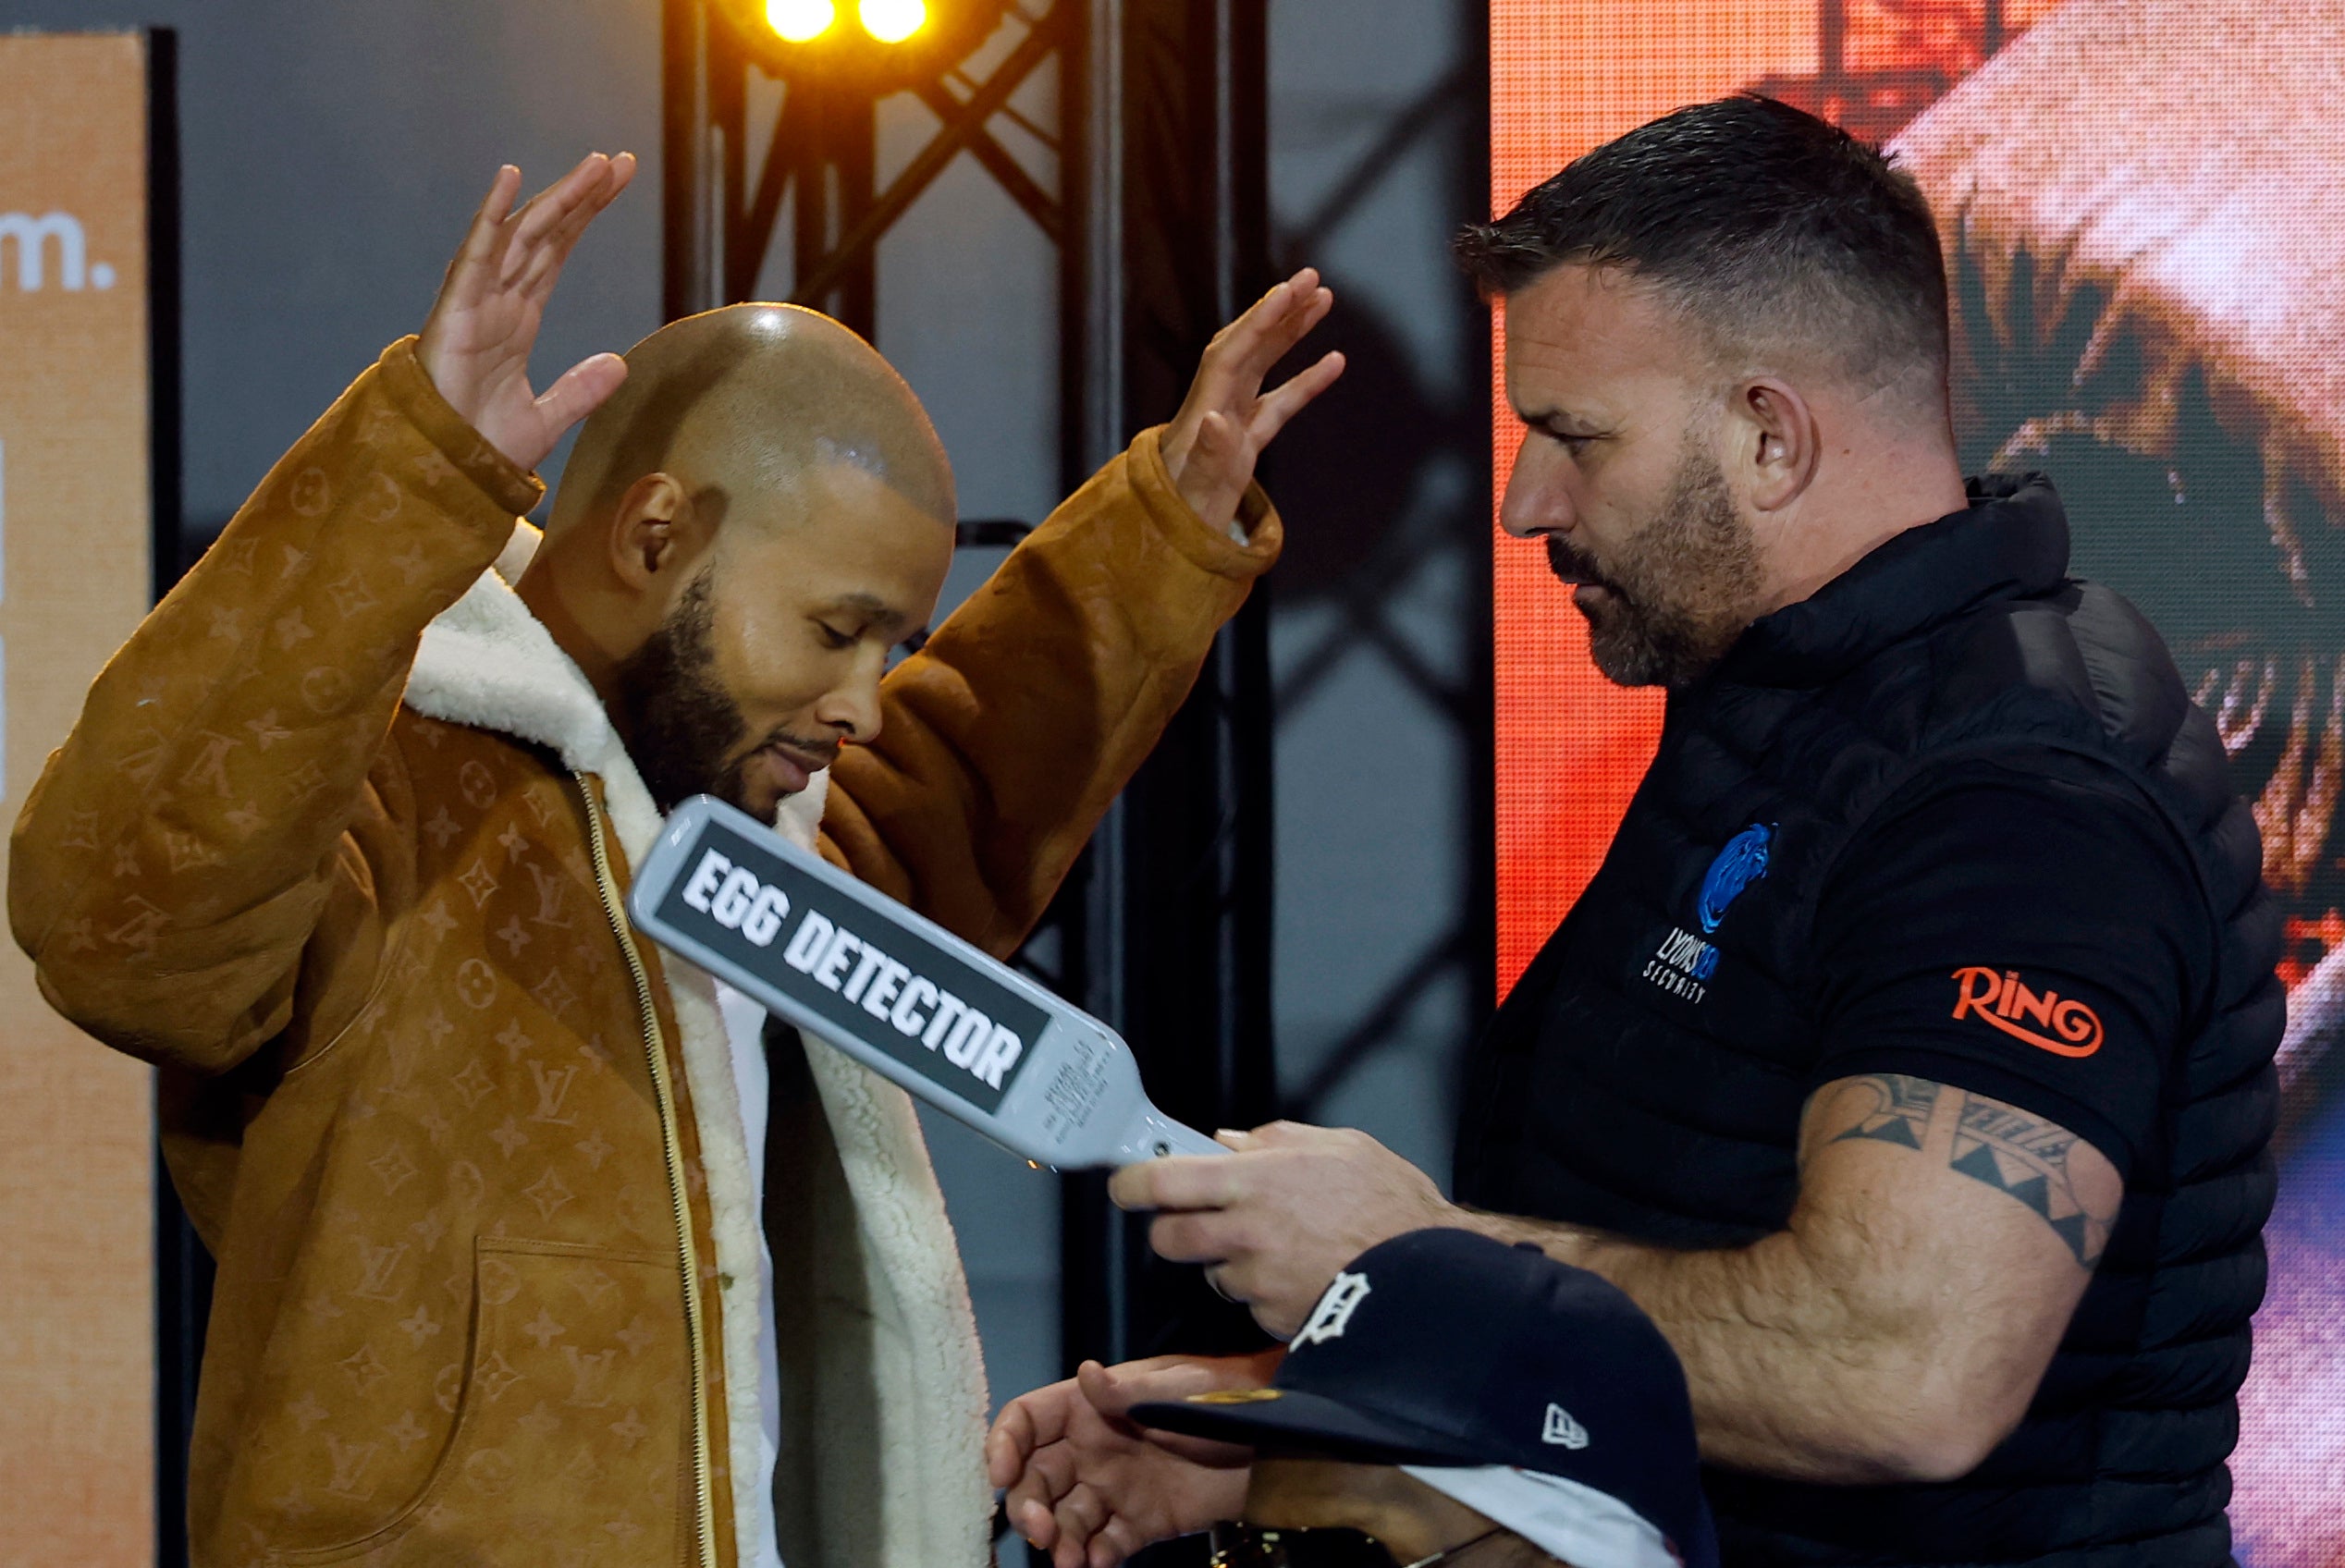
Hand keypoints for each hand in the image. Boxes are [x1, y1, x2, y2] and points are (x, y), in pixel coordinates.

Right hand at [416, 153, 637, 472]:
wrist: (442, 474)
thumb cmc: (479, 447)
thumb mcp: (545, 419)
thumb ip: (580, 391)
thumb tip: (619, 364)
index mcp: (518, 318)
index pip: (557, 253)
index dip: (586, 216)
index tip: (618, 183)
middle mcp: (498, 300)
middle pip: (546, 234)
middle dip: (582, 196)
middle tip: (619, 161)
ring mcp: (477, 301)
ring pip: (522, 235)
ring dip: (557, 197)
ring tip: (595, 164)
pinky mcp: (456, 309)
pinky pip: (476, 254)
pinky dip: (492, 217)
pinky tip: (511, 179)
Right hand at [986, 1353, 1268, 1567]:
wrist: (1273, 1443)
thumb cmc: (1224, 1397)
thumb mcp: (1180, 1387)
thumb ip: (1131, 1391)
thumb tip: (1088, 1374)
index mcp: (1091, 1407)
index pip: (1029, 1422)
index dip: (1004, 1444)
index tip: (998, 1474)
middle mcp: (1091, 1449)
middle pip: (1036, 1479)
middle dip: (1029, 1507)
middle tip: (1042, 1533)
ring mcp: (1112, 1489)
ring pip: (1065, 1519)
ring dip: (1059, 1542)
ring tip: (1070, 1562)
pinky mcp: (1138, 1523)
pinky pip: (1104, 1545)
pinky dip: (1094, 1558)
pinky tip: (1096, 1565)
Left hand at [1110, 1122, 1455, 1338]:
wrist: (1430, 1276)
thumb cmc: (1390, 1206)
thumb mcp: (1338, 1147)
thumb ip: (1274, 1141)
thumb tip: (1230, 1143)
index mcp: (1253, 1181)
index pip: (1161, 1181)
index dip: (1132, 1182)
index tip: (1127, 1183)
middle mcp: (1244, 1233)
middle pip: (1167, 1238)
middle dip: (1175, 1228)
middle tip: (1199, 1218)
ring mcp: (1256, 1281)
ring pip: (1211, 1273)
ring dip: (1227, 1261)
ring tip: (1278, 1245)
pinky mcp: (1271, 1319)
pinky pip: (1248, 1302)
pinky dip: (1263, 1291)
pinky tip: (1301, 1273)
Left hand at [1159, 267, 1346, 536]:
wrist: (1166, 539)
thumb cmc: (1179, 515)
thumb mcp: (1195, 488)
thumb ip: (1208, 455)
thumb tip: (1218, 420)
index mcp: (1203, 410)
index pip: (1232, 354)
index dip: (1259, 322)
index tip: (1287, 292)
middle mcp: (1215, 405)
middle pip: (1248, 346)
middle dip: (1278, 310)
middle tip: (1311, 278)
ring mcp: (1231, 420)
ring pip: (1264, 364)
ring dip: (1292, 331)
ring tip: (1324, 299)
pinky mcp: (1245, 440)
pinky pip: (1279, 402)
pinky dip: (1305, 381)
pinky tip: (1335, 360)